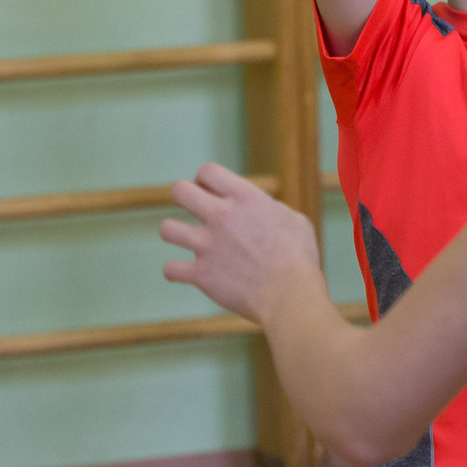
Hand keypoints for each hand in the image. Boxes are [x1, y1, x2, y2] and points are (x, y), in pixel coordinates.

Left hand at [160, 163, 324, 322]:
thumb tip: (264, 210)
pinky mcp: (201, 274)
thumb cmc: (299, 259)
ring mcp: (207, 245)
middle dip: (184, 198)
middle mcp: (221, 216)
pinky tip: (184, 273)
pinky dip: (176, 272)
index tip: (211, 193)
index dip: (206, 180)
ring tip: (187, 239)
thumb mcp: (294, 220)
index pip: (208, 171)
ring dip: (175, 233)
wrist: (290, 295)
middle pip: (180, 191)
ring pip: (167, 229)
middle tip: (195, 211)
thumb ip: (272, 210)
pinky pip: (170, 269)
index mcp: (245, 198)